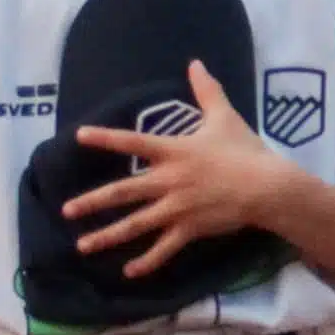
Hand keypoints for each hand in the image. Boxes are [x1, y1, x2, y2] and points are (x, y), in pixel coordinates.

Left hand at [68, 66, 298, 276]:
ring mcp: (177, 208)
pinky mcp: (190, 229)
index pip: (133, 142)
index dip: (105, 138)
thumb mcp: (225, 117)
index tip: (79, 137)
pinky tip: (129, 272)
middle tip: (67, 210)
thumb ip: (207, 90)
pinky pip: (164, 248)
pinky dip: (147, 262)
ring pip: (136, 225)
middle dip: (92, 202)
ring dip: (107, 236)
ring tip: (83, 246)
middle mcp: (168, 180)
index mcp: (174, 151)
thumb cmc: (246, 150)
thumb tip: (195, 62)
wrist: (268, 187)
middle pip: (123, 192)